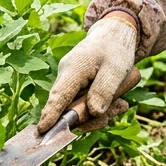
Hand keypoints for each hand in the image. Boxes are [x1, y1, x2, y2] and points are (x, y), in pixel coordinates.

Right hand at [38, 13, 137, 132]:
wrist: (114, 35)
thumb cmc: (115, 49)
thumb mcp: (116, 70)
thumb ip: (104, 91)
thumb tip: (94, 113)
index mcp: (73, 68)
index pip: (59, 95)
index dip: (51, 114)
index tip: (42, 130)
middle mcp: (66, 76)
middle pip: (69, 107)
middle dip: (91, 117)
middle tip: (116, 111)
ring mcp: (70, 82)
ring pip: (78, 108)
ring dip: (100, 112)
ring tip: (122, 105)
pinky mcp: (77, 87)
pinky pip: (84, 103)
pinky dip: (101, 106)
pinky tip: (120, 102)